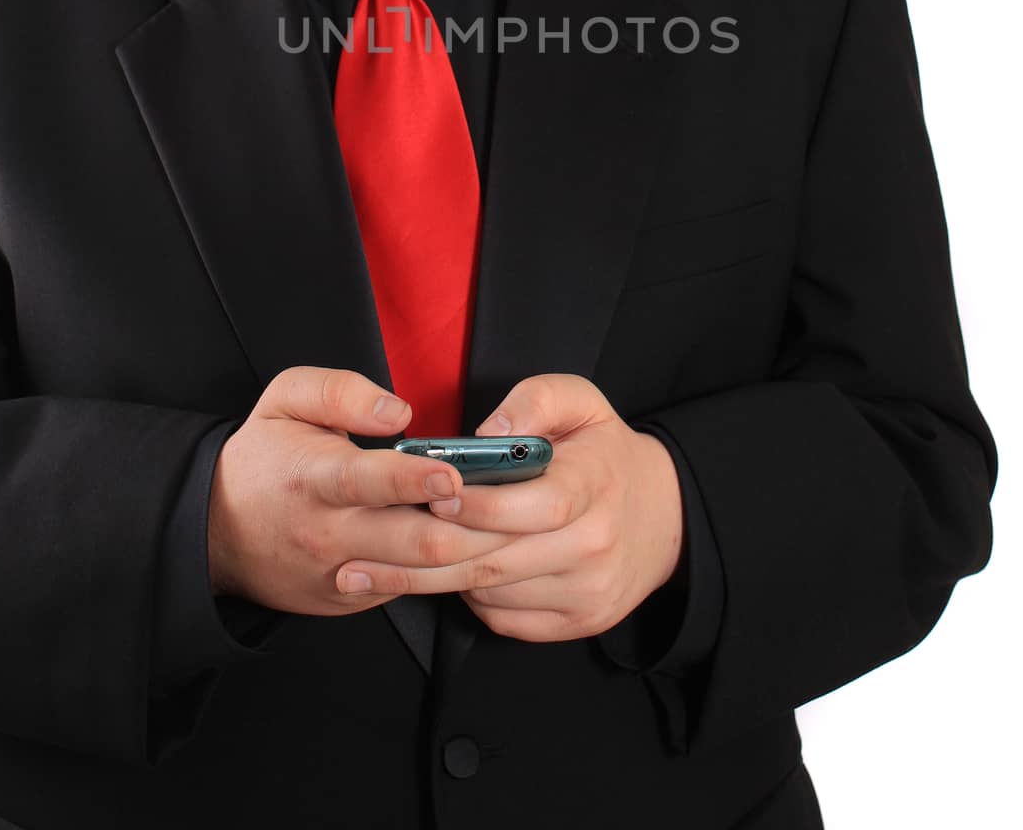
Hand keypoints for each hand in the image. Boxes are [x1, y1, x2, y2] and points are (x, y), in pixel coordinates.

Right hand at [207, 367, 514, 615]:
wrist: (213, 532)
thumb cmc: (263, 457)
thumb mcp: (285, 400)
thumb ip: (341, 391)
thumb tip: (399, 411)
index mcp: (315, 477)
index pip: (369, 482)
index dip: (415, 480)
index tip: (454, 473)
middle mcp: (329, 533)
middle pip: (414, 542)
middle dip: (472, 528)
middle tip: (513, 507)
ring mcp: (341, 575)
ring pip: (421, 576)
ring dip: (473, 555)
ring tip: (515, 529)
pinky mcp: (350, 600)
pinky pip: (408, 591)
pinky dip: (448, 575)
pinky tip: (480, 551)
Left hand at [334, 374, 684, 642]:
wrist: (663, 517)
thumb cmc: (603, 451)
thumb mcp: (580, 401)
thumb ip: (534, 400)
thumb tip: (490, 431)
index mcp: (593, 484)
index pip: (528, 505)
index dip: (473, 505)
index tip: (426, 494)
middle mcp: (593, 544)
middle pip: (496, 559)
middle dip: (421, 556)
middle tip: (359, 552)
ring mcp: (586, 591)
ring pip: (492, 593)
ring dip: (431, 583)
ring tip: (371, 572)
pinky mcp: (577, 622)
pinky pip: (506, 619)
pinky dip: (467, 601)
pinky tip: (437, 580)